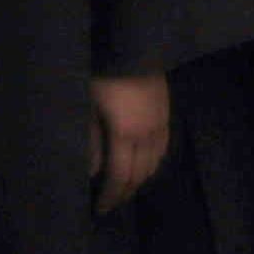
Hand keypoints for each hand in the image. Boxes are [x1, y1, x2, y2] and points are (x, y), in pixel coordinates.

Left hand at [87, 72, 169, 211]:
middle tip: (111, 203)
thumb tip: (91, 171)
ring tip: (125, 186)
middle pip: (140, 174)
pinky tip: (145, 163)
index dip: (110, 196)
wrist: (133, 44)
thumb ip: (90, 140)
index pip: (120, 176)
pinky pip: (163, 147)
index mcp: (125, 134)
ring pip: (155, 163)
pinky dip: (153, 162)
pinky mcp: (166, 113)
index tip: (100, 209)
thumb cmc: (103, 74)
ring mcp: (160, 124)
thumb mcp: (88, 106)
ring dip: (140, 179)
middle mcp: (147, 134)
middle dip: (125, 192)